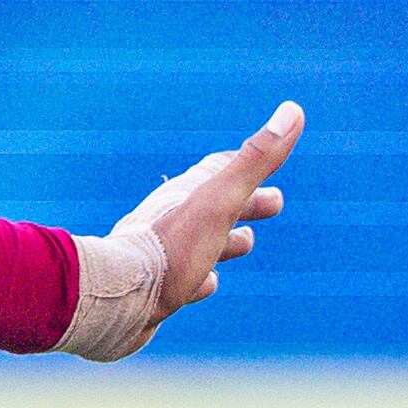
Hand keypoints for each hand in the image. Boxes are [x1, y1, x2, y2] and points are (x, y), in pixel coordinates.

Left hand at [113, 101, 303, 327]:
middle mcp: (172, 217)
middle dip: (249, 202)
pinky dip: (203, 276)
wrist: (115, 297)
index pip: (222, 168)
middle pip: (217, 204)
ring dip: (227, 238)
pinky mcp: (155, 288)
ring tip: (245, 242)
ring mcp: (162, 252)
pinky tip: (207, 284)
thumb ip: (255, 162)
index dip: (249, 162)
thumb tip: (292, 110)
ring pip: (202, 240)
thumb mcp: (220, 202)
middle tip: (276, 203)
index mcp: (188, 194)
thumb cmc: (169, 249)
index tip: (271, 158)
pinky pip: (184, 277)